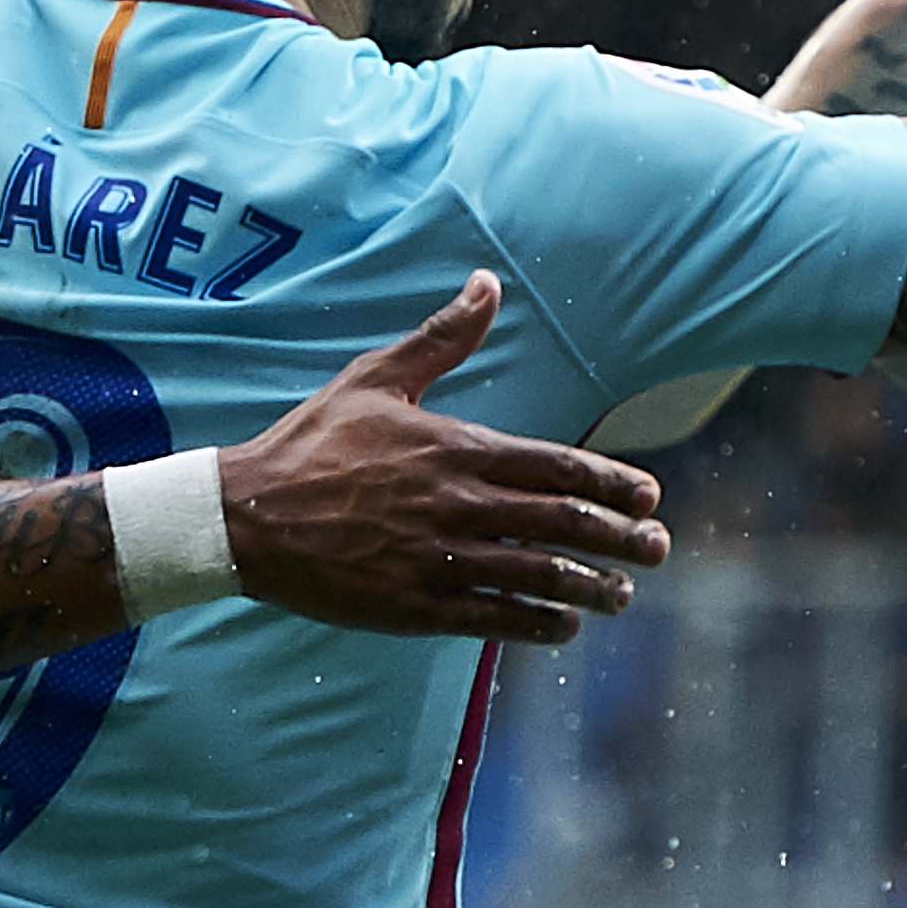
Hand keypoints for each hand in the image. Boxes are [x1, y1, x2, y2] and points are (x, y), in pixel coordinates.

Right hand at [220, 273, 675, 643]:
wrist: (246, 517)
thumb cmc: (311, 444)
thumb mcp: (375, 378)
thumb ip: (442, 337)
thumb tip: (487, 281)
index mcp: (457, 448)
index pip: (557, 467)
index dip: (611, 484)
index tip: (649, 496)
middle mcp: (459, 505)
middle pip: (563, 524)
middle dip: (622, 539)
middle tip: (660, 548)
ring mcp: (440, 560)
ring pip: (538, 576)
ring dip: (591, 587)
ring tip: (624, 594)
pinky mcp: (416, 606)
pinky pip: (494, 618)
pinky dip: (538, 622)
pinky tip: (566, 626)